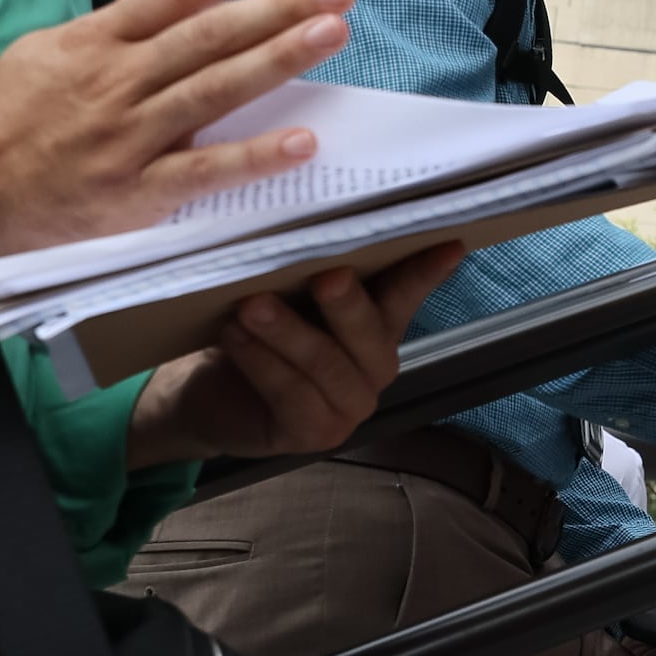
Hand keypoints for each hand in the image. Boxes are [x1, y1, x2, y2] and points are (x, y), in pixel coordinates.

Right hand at [0, 0, 359, 263]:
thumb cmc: (12, 117)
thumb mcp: (51, 51)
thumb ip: (116, 31)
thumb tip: (181, 6)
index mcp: (97, 41)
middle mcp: (117, 82)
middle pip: (209, 35)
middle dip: (278, 7)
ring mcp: (128, 137)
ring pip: (214, 90)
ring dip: (278, 59)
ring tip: (332, 33)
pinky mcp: (134, 192)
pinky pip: (205, 171)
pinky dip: (255, 156)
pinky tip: (304, 141)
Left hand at [123, 242, 461, 470]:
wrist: (206, 396)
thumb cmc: (252, 332)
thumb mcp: (281, 294)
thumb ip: (305, 270)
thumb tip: (304, 220)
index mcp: (377, 325)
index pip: (406, 295)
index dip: (428, 272)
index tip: (450, 245)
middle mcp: (374, 367)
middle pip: (370, 333)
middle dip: (347, 304)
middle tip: (325, 277)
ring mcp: (350, 406)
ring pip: (326, 364)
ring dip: (287, 332)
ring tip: (250, 306)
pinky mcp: (316, 435)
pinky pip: (292, 395)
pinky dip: (261, 363)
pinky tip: (235, 337)